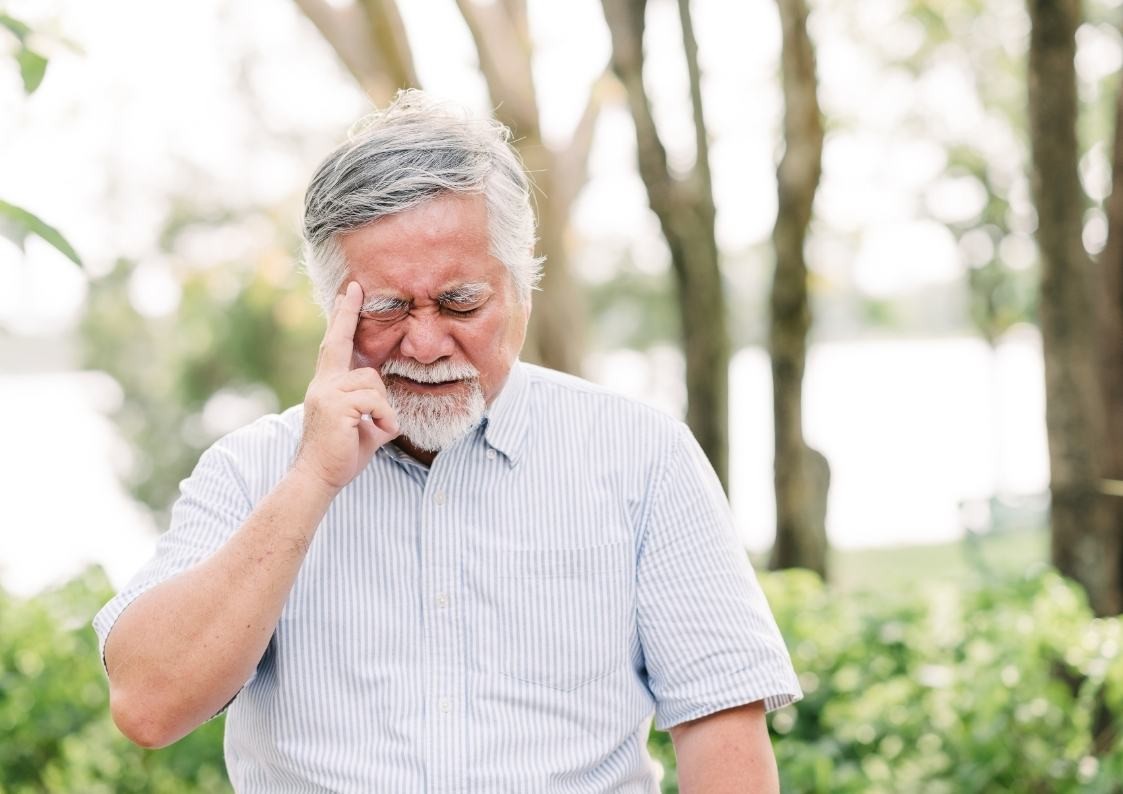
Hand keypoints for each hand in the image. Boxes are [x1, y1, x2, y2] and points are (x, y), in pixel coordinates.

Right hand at [292, 281, 398, 491]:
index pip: (334, 346)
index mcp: (327, 386)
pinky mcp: (337, 405)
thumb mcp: (361, 426)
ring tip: (378, 428)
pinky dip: (385, 418)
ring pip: (373, 381)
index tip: (347, 295)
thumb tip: (389, 411)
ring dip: (384, 407)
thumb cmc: (340, 456)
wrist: (318, 478)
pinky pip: (376, 401)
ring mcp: (327, 393)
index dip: (341, 320)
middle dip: (347, 314)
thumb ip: (372, 410)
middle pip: (340, 344)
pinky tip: (380, 433)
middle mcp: (323, 384)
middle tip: (355, 288)